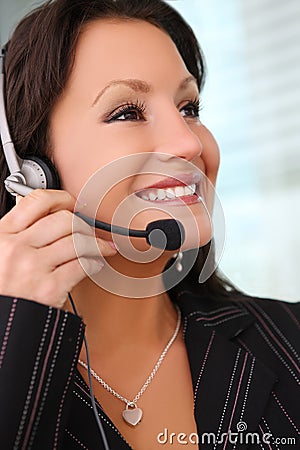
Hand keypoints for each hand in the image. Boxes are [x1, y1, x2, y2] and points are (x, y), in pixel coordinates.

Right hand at [0, 189, 116, 307]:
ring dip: (95, 242)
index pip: (37, 201)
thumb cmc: (0, 292)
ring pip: (78, 240)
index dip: (61, 198)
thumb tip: (44, 220)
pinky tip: (94, 264)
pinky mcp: (49, 289)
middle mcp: (17, 247)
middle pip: (64, 219)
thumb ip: (15, 236)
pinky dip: (95, 262)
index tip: (71, 203)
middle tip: (88, 230)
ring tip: (99, 246)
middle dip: (82, 223)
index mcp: (2, 235)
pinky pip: (83, 265)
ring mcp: (33, 267)